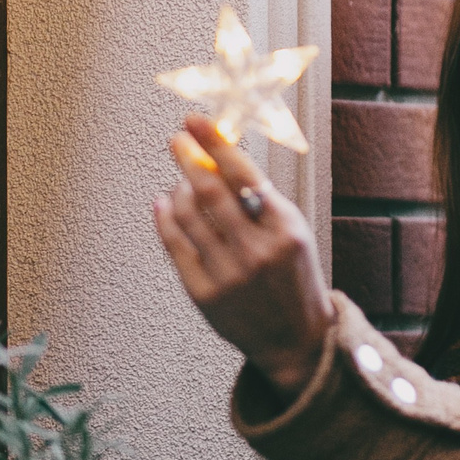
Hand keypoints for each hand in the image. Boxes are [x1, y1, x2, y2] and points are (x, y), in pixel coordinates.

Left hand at [153, 116, 333, 397]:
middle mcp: (256, 251)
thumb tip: (219, 156)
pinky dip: (166, 219)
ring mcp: (228, 275)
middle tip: (177, 140)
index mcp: (284, 229)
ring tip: (181, 181)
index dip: (215, 143)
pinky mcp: (204, 294)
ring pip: (188, 216)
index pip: (243, 174)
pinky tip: (164, 205)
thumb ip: (261, 198)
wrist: (295, 338)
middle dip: (188, 158)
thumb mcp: (293, 232)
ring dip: (179, 189)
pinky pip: (175, 246)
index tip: (196, 121)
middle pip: (210, 192)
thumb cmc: (293, 276)